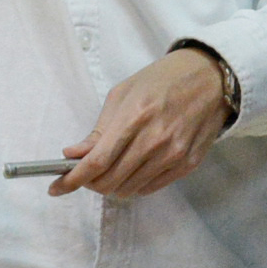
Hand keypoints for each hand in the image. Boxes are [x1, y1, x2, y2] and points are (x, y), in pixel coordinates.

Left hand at [48, 49, 231, 198]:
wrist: (209, 78)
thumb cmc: (160, 81)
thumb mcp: (122, 94)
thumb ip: (98, 130)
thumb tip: (73, 155)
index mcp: (134, 117)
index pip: (97, 161)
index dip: (73, 179)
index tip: (56, 188)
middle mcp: (155, 140)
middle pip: (111, 181)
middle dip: (90, 183)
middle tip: (84, 174)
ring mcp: (174, 154)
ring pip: (129, 189)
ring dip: (112, 185)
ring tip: (109, 170)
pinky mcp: (188, 164)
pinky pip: (151, 188)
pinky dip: (134, 184)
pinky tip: (132, 170)